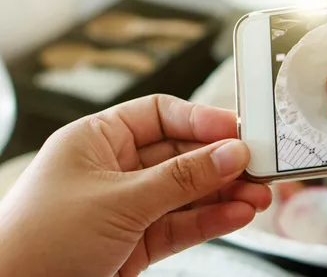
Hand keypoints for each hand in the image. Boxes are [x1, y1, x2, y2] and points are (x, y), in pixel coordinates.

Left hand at [0, 95, 270, 276]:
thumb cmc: (36, 243)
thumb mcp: (117, 200)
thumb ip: (180, 178)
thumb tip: (229, 154)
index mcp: (96, 140)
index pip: (159, 115)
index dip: (199, 120)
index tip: (236, 130)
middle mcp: (113, 169)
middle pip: (180, 155)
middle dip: (220, 162)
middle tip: (257, 166)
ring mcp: (127, 207)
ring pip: (187, 192)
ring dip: (224, 194)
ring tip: (258, 195)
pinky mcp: (137, 243)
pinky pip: (183, 224)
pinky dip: (212, 220)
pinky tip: (238, 214)